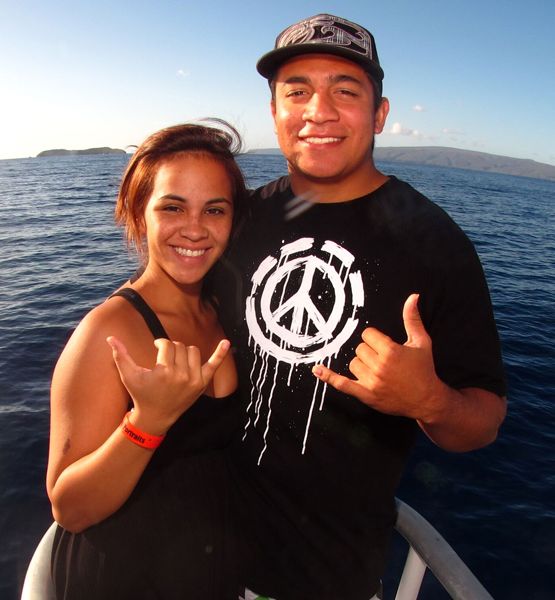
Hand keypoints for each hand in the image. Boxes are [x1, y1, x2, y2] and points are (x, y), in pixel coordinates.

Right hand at [107, 336, 229, 432]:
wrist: (155, 418)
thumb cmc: (141, 395)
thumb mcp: (128, 376)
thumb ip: (120, 355)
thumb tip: (110, 337)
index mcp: (164, 371)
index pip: (167, 344)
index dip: (160, 343)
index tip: (157, 347)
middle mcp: (182, 375)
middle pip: (180, 346)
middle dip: (171, 349)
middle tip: (165, 358)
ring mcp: (195, 380)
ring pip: (193, 351)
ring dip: (185, 352)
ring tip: (177, 360)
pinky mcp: (202, 384)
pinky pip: (214, 365)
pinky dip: (221, 354)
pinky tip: (227, 343)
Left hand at [312, 294, 440, 420]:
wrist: (426, 400)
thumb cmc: (423, 369)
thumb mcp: (421, 342)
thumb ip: (412, 319)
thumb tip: (412, 297)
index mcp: (391, 351)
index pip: (368, 335)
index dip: (375, 339)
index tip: (385, 346)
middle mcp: (380, 366)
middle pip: (359, 349)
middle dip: (370, 352)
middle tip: (385, 361)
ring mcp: (371, 382)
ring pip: (353, 364)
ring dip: (362, 365)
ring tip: (379, 371)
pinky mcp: (366, 395)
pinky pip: (342, 384)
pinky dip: (328, 377)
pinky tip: (317, 370)